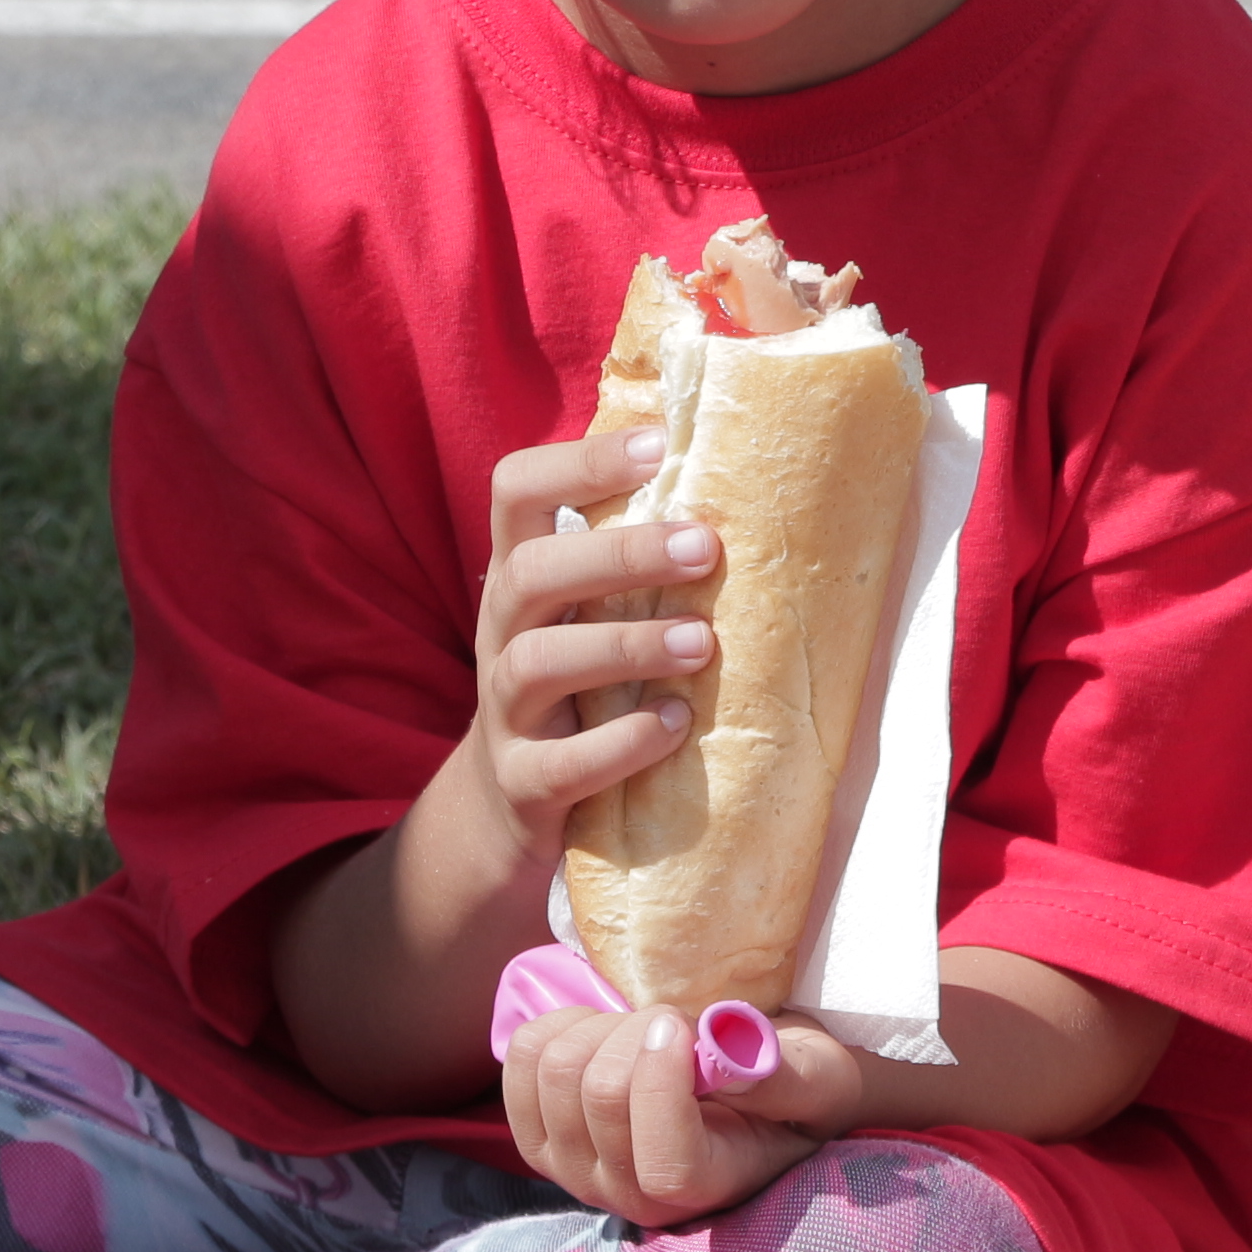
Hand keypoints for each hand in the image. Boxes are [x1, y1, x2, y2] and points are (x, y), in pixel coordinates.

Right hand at [467, 428, 716, 865]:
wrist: (510, 807)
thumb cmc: (580, 684)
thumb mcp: (588, 611)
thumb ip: (634, 557)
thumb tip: (748, 473)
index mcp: (523, 575)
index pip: (517, 490)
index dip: (579, 463)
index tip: (659, 445)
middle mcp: (503, 632)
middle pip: (529, 573)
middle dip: (618, 556)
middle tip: (704, 548)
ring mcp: (505, 712)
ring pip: (536, 663)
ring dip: (624, 645)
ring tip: (701, 642)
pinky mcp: (524, 784)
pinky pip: (559, 765)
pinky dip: (620, 744)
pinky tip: (675, 725)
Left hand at [501, 1002, 861, 1226]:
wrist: (753, 1096)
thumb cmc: (797, 1088)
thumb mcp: (820, 1080)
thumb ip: (783, 1077)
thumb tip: (724, 1057)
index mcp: (705, 1188)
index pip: (662, 1162)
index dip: (659, 1084)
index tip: (681, 1025)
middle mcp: (630, 1195)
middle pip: (599, 1096)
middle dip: (638, 1031)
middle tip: (676, 1023)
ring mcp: (575, 1172)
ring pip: (555, 1071)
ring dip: (601, 1026)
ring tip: (643, 1032)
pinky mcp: (541, 1137)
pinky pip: (521, 1061)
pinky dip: (559, 1025)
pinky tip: (601, 1032)